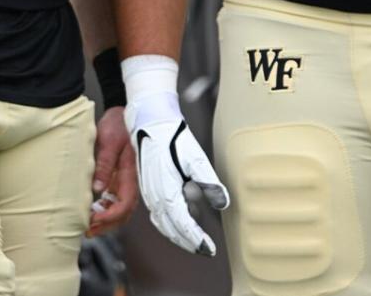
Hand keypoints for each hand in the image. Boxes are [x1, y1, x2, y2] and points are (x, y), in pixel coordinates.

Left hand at [87, 106, 137, 236]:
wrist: (124, 112)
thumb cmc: (119, 124)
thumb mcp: (108, 142)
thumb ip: (104, 165)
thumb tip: (97, 189)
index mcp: (130, 173)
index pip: (125, 204)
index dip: (111, 217)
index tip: (94, 221)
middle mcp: (130, 180)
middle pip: (124, 212)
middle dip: (108, 225)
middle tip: (88, 230)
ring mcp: (125, 179)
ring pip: (120, 208)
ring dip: (107, 219)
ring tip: (89, 225)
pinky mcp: (119, 176)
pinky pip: (115, 199)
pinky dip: (106, 209)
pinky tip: (94, 210)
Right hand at [122, 55, 228, 256]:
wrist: (149, 120)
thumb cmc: (173, 137)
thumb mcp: (195, 157)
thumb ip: (208, 181)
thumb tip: (223, 202)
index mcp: (166, 191)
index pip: (182, 224)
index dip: (195, 239)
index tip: (209, 248)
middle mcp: (154, 196)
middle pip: (170, 228)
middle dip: (187, 242)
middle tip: (204, 250)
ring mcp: (148, 192)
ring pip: (162, 223)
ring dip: (177, 235)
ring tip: (194, 240)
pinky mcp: (147, 186)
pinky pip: (157, 214)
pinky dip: (168, 223)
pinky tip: (179, 220)